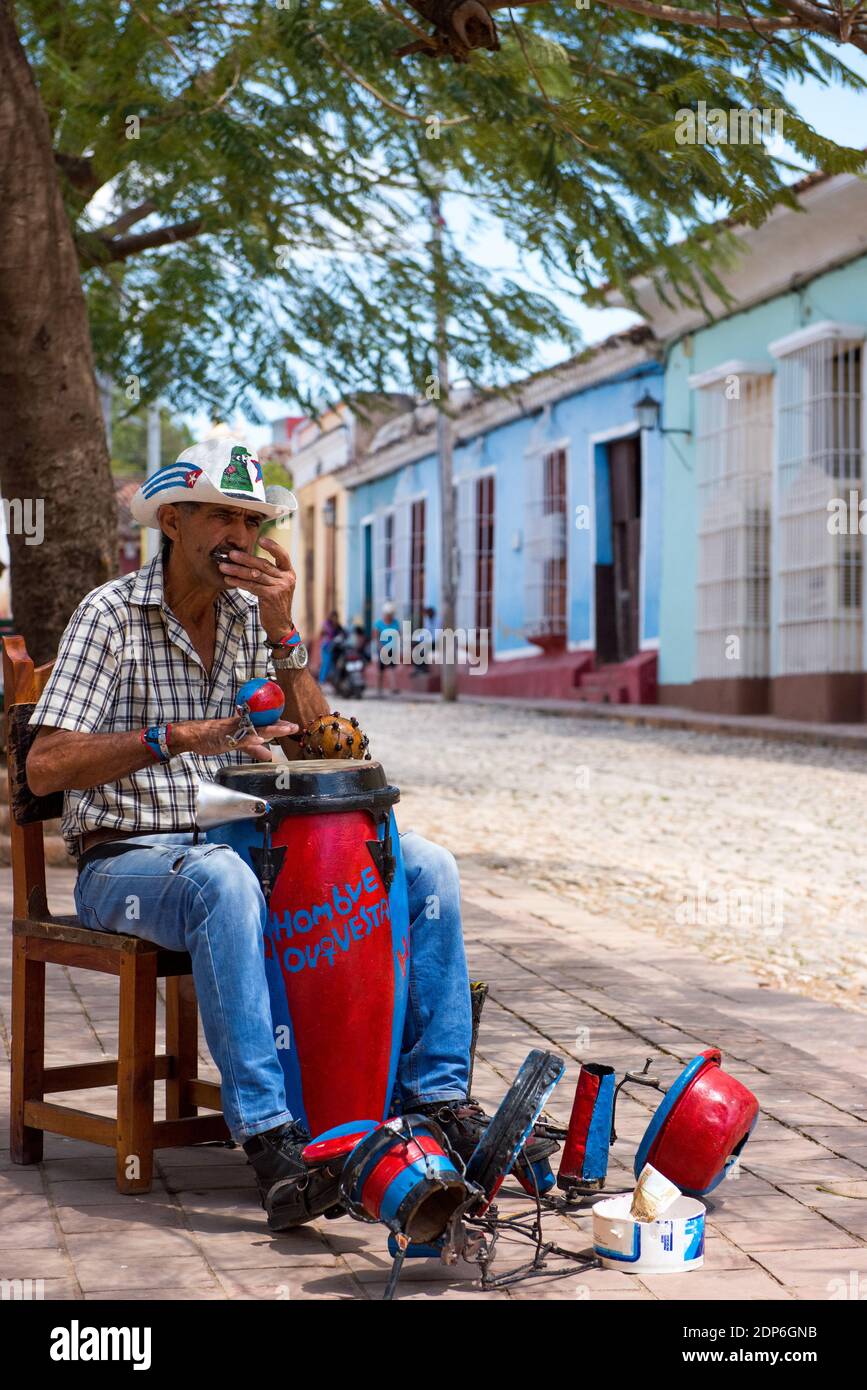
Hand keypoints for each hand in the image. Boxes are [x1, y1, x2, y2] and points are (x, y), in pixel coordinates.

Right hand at [172, 714, 298, 762]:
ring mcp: (234, 731)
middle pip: (263, 724)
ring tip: (284, 730)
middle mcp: (241, 725)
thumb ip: (253, 749)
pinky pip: (239, 738)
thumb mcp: (238, 744)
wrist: (193, 735)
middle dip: (279, 726)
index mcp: (244, 726)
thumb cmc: (214, 737)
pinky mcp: (226, 738)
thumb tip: (269, 755)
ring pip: (255, 729)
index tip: (293, 726)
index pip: (265, 723)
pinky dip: (250, 739)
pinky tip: (259, 739)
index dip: (279, 725)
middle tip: (294, 727)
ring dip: (270, 729)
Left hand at [217, 537, 295, 640]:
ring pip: (255, 575)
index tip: (261, 539)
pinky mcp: (271, 596)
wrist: (280, 625)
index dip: (273, 546)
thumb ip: (269, 574)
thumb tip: (247, 561)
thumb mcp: (277, 586)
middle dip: (245, 558)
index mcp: (289, 573)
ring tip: (223, 566)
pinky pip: (251, 586)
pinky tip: (229, 579)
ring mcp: (280, 587)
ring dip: (237, 570)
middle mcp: (287, 579)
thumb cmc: (275, 604)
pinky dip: (239, 582)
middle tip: (231, 554)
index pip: (282, 555)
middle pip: (263, 564)